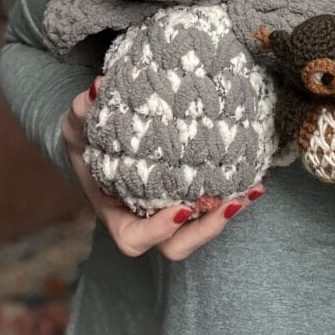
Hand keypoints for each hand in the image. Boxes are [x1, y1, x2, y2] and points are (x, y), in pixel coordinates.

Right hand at [61, 79, 264, 261]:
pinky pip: (213, 206)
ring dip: (228, 213)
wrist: (103, 137)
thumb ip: (82, 110)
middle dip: (208, 228)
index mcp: (116, 212)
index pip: (135, 238)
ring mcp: (169, 212)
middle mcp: (145, 219)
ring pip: (201, 229)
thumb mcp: (78, 122)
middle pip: (178, 244)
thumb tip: (97, 89)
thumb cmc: (88, 136)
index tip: (182, 207)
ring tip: (253, 188)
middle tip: (232, 201)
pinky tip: (256, 171)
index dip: (158, 230)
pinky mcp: (191, 195)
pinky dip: (234, 192)